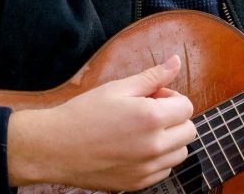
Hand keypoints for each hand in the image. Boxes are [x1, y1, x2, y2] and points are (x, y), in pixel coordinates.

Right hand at [7, 55, 195, 191]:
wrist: (54, 148)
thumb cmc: (84, 114)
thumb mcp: (118, 88)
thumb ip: (152, 77)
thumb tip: (176, 61)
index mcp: (151, 118)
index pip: (187, 107)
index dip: (171, 97)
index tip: (152, 97)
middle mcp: (154, 146)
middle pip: (189, 131)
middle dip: (175, 118)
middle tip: (148, 112)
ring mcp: (147, 169)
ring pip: (180, 153)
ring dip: (170, 140)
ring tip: (143, 131)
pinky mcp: (138, 184)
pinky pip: (164, 170)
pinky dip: (158, 159)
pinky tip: (136, 148)